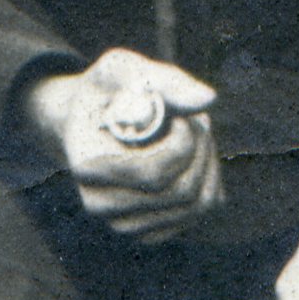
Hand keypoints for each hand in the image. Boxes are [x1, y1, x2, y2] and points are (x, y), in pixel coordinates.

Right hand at [29, 49, 224, 241]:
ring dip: (208, 159)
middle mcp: (101, 206)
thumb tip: (208, 99)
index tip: (181, 115)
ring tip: (192, 132)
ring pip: (199, 204)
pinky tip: (192, 154)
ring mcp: (127, 225)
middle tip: (195, 119)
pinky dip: (211, 175)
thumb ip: (163, 80)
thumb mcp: (124, 69)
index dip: (183, 141)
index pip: (153, 174)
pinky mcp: (154, 230)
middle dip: (202, 148)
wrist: (91, 124)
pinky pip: (205, 208)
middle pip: (181, 192)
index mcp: (87, 168)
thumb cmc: (108, 92)